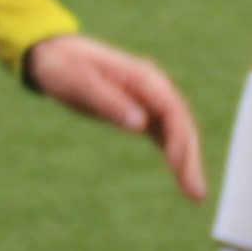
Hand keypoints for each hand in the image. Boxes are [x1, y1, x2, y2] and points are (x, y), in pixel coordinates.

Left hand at [25, 34, 204, 201]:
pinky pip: (165, 136)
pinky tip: (182, 178)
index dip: (178, 137)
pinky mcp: (142, 112)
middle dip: (191, 157)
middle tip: (196, 193)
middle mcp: (153, 87)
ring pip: (178, 132)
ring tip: (195, 195)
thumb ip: (110, 102)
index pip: (171, 109)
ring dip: (188, 162)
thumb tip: (140, 124)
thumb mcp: (80, 83)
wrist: (55, 55)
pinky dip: (175, 156)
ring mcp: (149, 99)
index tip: (176, 164)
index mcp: (141, 77)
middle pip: (181, 124)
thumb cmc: (65, 68)